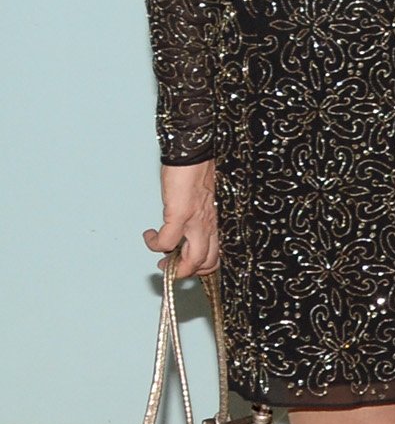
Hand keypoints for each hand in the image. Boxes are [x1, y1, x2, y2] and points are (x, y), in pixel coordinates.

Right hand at [146, 160, 219, 276]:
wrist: (195, 152)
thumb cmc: (200, 170)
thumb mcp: (206, 198)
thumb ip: (202, 214)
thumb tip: (187, 225)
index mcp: (217, 221)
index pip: (217, 254)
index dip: (202, 266)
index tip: (185, 264)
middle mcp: (210, 225)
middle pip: (208, 263)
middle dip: (187, 271)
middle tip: (168, 266)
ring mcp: (197, 221)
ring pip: (193, 260)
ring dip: (174, 266)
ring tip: (159, 258)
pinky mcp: (180, 214)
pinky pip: (166, 242)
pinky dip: (154, 244)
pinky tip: (149, 235)